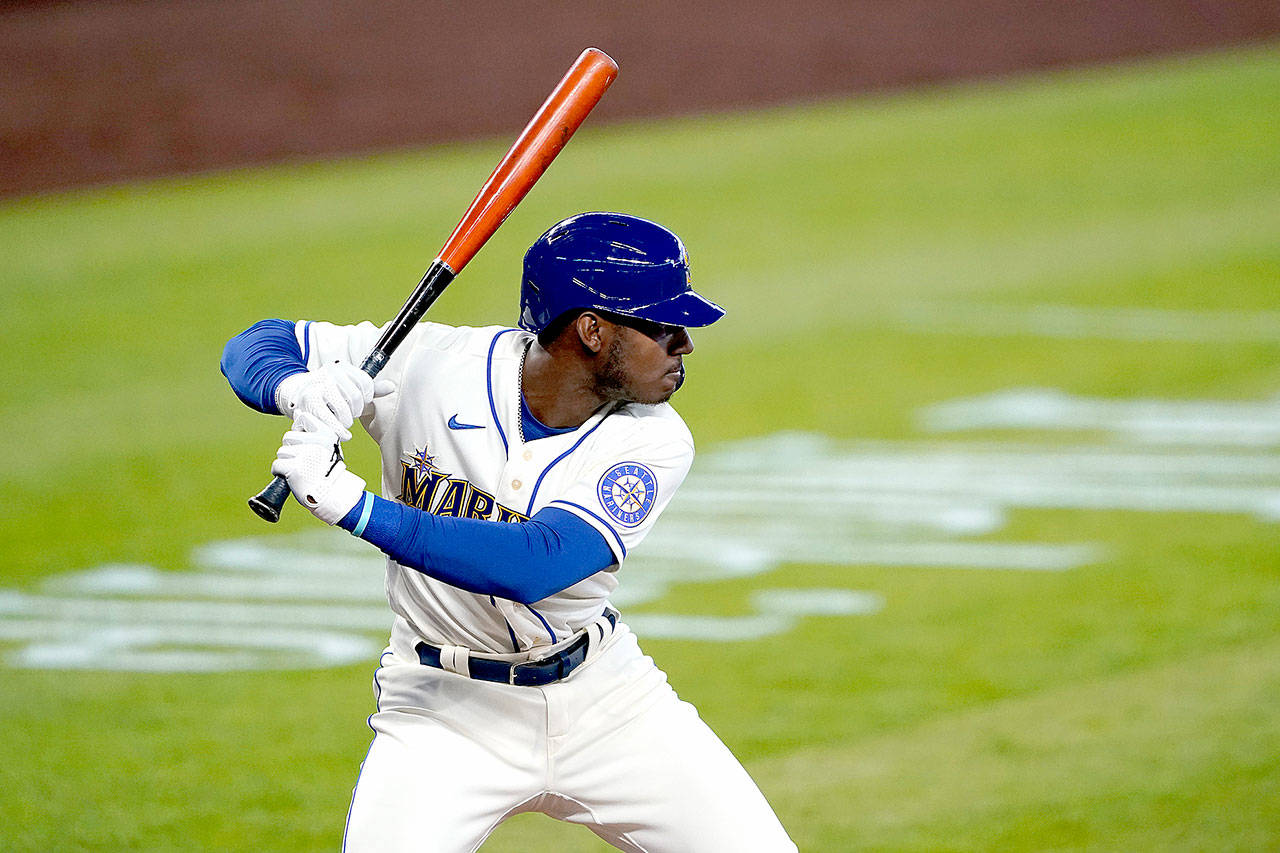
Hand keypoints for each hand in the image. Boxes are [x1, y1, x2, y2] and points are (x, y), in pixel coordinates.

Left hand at [270, 413, 365, 523]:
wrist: (330, 495)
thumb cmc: (326, 469)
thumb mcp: (325, 446)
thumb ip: (311, 429)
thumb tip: (297, 411)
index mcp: (327, 434)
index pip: (303, 418)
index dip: (300, 432)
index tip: (308, 444)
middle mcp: (317, 442)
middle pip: (288, 437)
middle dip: (291, 449)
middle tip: (304, 461)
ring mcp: (305, 455)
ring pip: (281, 451)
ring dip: (286, 462)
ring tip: (300, 470)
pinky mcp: (294, 468)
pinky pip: (276, 465)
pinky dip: (280, 472)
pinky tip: (292, 477)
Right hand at [275, 361, 395, 438]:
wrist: (299, 394)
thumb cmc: (330, 394)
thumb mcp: (352, 388)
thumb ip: (372, 388)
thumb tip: (390, 387)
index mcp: (342, 367)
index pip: (365, 383)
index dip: (366, 397)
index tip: (360, 402)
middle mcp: (330, 372)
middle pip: (356, 396)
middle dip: (356, 410)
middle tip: (349, 414)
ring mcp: (318, 385)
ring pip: (344, 408)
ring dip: (346, 420)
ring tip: (342, 420)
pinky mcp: (309, 400)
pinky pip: (329, 418)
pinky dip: (338, 429)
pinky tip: (342, 433)